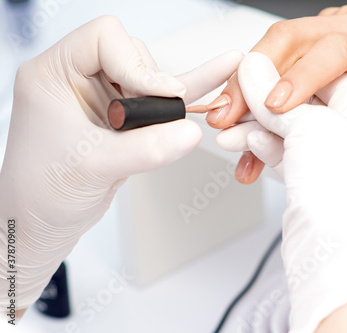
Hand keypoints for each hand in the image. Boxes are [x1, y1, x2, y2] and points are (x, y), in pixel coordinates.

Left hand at [0, 16, 241, 310]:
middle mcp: (78, 79)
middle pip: (133, 56)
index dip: (136, 64)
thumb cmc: (42, 192)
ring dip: (167, 99)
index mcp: (53, 74)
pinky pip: (159, 97)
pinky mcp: (123, 116)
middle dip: (152, 86)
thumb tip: (190, 131)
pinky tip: (217, 76)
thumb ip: (146, 148)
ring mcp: (103, 97)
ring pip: (151, 77)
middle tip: (159, 117)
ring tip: (172, 123)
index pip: (104, 39)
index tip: (157, 96)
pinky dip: (187, 91)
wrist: (44, 221)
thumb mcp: (94, 167)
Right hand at [211, 0, 346, 183]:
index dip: (302, 76)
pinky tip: (246, 137)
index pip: (333, 49)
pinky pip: (270, 76)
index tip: (277, 106)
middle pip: (285, 45)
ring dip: (242, 93)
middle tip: (228, 116)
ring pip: (269, 59)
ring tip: (225, 128)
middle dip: (251, 81)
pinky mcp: (304, 58)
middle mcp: (339, 33)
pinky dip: (253, 107)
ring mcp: (317, 43)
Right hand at [218, 52, 346, 331]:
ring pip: (287, 128)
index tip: (255, 70)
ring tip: (227, 129)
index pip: (324, 73)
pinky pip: (282, 151)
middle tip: (232, 102)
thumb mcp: (309, 129)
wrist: (336, 256)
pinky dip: (260, 145)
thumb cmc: (344, 197)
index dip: (286, 71)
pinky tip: (242, 142)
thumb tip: (253, 68)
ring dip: (254, 127)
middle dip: (262, 103)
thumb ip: (275, 97)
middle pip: (300, 102)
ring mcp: (331, 157)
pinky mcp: (311, 177)